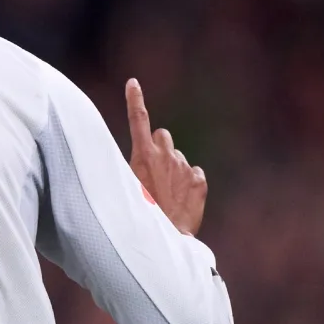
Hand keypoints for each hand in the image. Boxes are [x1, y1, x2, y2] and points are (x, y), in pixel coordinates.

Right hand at [124, 78, 206, 234]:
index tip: (133, 82)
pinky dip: (187, 182)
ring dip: (172, 167)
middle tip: (150, 170)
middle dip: (158, 146)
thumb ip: (131, 166)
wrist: (164, 241)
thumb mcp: (125, 189)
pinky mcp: (199, 181)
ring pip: (178, 157)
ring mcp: (185, 168)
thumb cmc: (137, 216)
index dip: (134, 99)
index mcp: (144, 155)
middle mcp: (167, 156)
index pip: (138, 119)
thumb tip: (134, 156)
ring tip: (163, 193)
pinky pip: (193, 173)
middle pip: (162, 135)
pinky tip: (178, 200)